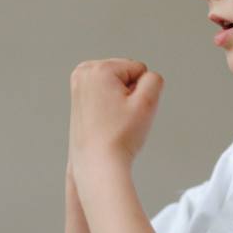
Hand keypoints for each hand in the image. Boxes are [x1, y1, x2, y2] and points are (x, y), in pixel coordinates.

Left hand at [68, 58, 163, 182]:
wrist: (98, 163)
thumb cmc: (118, 138)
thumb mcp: (148, 102)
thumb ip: (154, 79)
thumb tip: (146, 76)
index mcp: (97, 69)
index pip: (140, 70)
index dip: (140, 92)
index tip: (128, 111)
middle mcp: (83, 73)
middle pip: (126, 74)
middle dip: (129, 93)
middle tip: (120, 116)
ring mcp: (77, 85)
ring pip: (117, 83)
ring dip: (121, 99)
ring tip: (113, 119)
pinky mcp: (77, 97)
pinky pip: (106, 92)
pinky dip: (110, 104)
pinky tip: (106, 120)